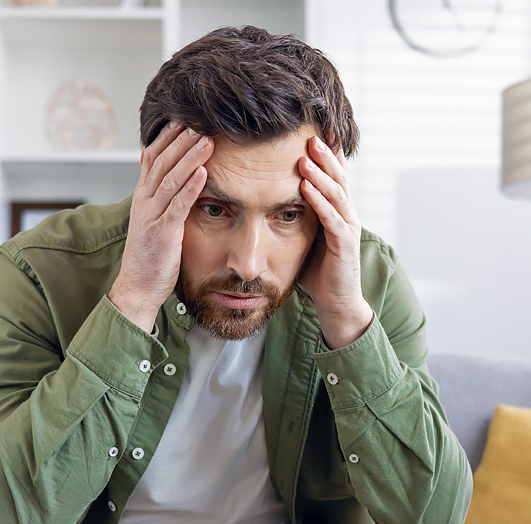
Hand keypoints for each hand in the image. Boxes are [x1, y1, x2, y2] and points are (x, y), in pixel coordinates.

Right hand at [109, 123, 213, 331]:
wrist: (137, 286)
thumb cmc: (150, 255)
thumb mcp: (151, 221)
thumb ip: (160, 198)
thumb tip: (172, 177)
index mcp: (142, 197)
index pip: (152, 158)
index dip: (168, 138)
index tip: (184, 120)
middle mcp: (144, 202)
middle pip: (162, 163)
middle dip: (181, 141)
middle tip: (200, 122)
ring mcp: (151, 217)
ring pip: (170, 179)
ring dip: (189, 158)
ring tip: (206, 140)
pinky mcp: (162, 233)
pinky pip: (177, 206)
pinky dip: (190, 187)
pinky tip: (203, 172)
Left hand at [298, 135, 372, 348]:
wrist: (335, 302)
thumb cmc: (317, 271)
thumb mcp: (305, 238)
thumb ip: (295, 218)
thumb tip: (268, 201)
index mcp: (336, 211)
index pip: (331, 176)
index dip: (325, 154)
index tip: (311, 130)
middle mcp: (346, 214)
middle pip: (337, 177)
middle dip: (324, 154)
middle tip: (309, 131)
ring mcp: (348, 228)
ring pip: (336, 193)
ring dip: (321, 172)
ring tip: (306, 153)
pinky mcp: (344, 245)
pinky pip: (332, 219)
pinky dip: (319, 201)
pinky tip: (306, 187)